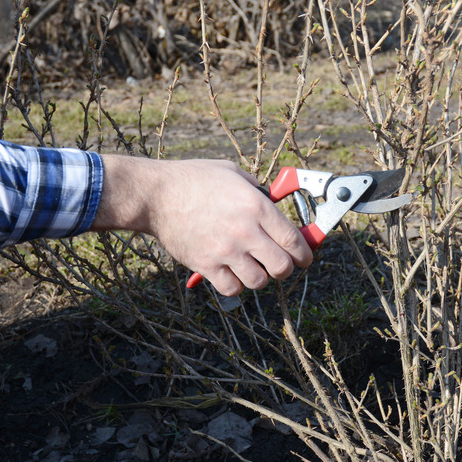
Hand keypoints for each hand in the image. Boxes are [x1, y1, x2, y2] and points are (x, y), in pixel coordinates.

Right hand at [91, 156, 312, 295]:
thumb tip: (273, 202)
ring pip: (259, 281)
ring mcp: (225, 250)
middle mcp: (245, 231)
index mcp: (256, 206)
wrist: (156, 194)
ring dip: (260, 278)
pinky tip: (232, 274)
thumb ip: (257, 189)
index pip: (294, 240)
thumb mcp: (233, 173)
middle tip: (281, 265)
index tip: (304, 257)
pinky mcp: (205, 264)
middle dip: (286, 269)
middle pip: (282, 266)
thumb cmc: (194, 179)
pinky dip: (235, 285)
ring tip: (254, 268)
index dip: (304, 253)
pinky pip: (231, 288)